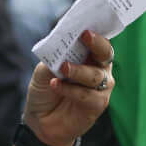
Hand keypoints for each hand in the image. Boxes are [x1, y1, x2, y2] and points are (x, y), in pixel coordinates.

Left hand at [23, 30, 114, 145]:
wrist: (40, 120)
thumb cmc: (45, 90)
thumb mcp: (44, 69)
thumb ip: (55, 56)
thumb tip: (61, 43)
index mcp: (88, 56)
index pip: (97, 39)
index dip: (95, 31)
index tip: (87, 24)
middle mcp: (99, 69)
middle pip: (105, 53)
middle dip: (96, 43)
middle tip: (85, 36)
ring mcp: (100, 87)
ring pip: (96, 75)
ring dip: (79, 71)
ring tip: (63, 69)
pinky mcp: (97, 105)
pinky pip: (89, 95)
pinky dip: (71, 90)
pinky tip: (56, 85)